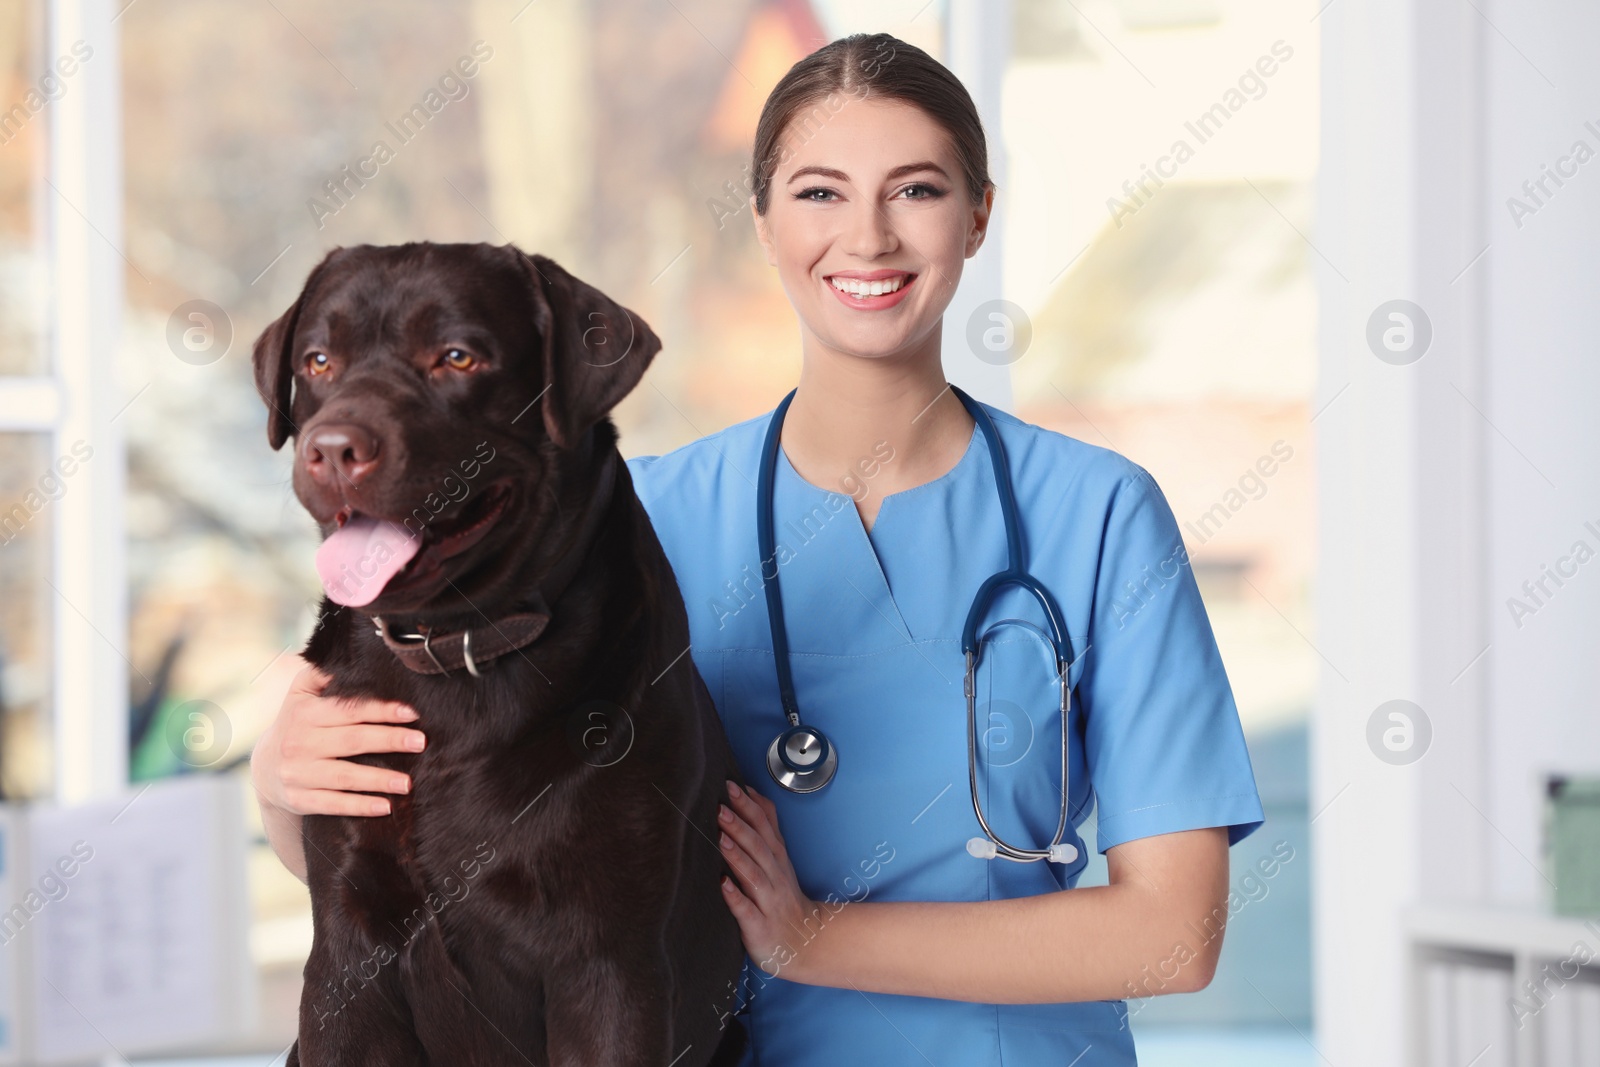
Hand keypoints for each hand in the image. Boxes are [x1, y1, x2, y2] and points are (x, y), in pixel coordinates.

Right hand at [250, 659, 424, 817]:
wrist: (264, 768)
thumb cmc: (297, 724)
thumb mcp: (300, 694)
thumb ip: (321, 674)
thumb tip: (349, 655)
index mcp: (304, 714)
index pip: (348, 711)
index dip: (381, 711)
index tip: (412, 713)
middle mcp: (299, 743)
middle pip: (351, 741)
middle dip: (389, 741)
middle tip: (421, 742)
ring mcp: (297, 773)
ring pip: (343, 777)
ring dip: (378, 780)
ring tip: (408, 782)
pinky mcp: (299, 799)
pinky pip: (332, 804)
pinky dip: (358, 806)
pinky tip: (384, 807)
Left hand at [718, 780, 835, 983]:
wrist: (803, 942)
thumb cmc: (783, 896)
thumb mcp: (778, 857)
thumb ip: (767, 825)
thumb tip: (752, 792)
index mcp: (776, 858)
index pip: (764, 826)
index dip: (748, 806)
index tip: (731, 787)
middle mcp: (774, 876)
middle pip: (758, 847)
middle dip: (740, 826)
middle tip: (720, 807)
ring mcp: (768, 901)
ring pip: (753, 875)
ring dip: (737, 856)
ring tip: (721, 838)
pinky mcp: (759, 926)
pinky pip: (747, 910)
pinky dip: (735, 897)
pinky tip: (723, 885)